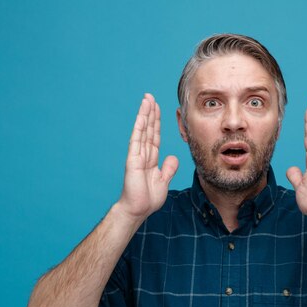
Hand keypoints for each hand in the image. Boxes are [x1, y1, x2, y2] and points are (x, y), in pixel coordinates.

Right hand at [116, 93, 178, 220]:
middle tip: (150, 96)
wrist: (138, 209)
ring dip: (144, 114)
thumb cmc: (148, 198)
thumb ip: (168, 168)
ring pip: (142, 130)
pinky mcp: (133, 159)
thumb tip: (173, 157)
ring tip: (146, 99)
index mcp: (151, 159)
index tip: (158, 108)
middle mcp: (143, 154)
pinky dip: (139, 127)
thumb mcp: (163, 181)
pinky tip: (141, 116)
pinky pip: (136, 140)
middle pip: (148, 129)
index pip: (154, 136)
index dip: (156, 122)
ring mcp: (137, 155)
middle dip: (150, 112)